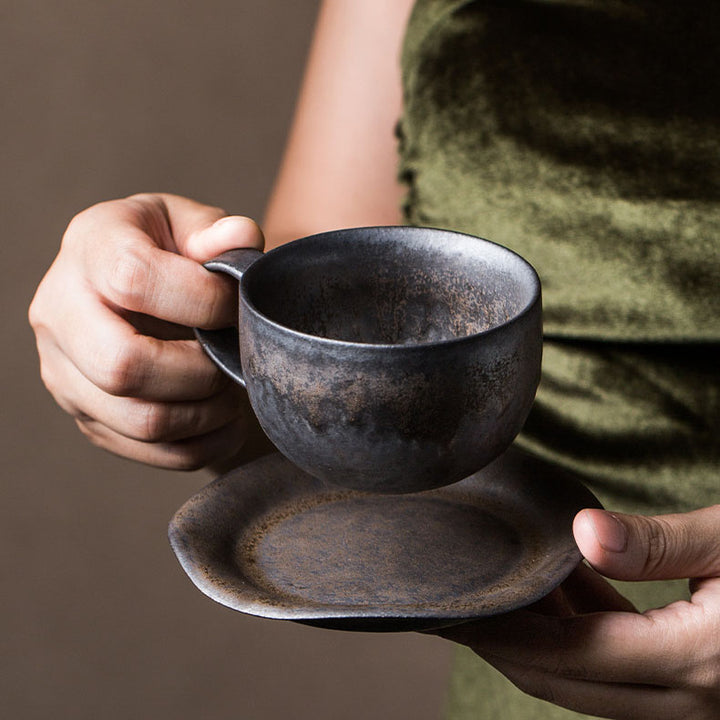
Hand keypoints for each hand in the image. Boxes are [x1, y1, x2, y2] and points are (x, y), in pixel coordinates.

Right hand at [29, 193, 265, 470]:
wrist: (127, 281)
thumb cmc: (165, 248)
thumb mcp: (189, 222)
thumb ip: (218, 231)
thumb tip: (240, 240)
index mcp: (90, 248)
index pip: (134, 280)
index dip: (202, 300)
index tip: (235, 306)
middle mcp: (60, 312)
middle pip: (123, 366)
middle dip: (200, 372)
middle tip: (235, 360)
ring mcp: (65, 372)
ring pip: (140, 420)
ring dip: (207, 414)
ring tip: (234, 390)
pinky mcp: (86, 415)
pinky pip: (148, 451)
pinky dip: (202, 445)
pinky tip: (225, 419)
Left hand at [436, 505, 719, 718]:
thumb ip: (659, 541)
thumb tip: (582, 532)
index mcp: (700, 662)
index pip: (571, 656)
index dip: (507, 635)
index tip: (457, 611)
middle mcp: (695, 698)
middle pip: (570, 681)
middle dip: (508, 647)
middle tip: (457, 611)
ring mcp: (700, 699)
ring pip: (594, 682)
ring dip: (545, 640)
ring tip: (505, 592)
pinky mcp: (703, 682)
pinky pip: (624, 668)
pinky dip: (586, 633)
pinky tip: (568, 588)